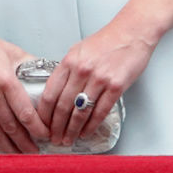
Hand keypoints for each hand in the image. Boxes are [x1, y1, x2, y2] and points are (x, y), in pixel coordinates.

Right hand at [0, 16, 49, 153]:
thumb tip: (46, 75)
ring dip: (10, 148)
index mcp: (4, 79)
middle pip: (12, 128)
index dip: (38, 129)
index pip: (25, 113)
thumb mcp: (10, 50)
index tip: (45, 135)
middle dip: (27, 144)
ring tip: (20, 154)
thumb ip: (29, 64)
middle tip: (35, 151)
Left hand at [37, 20, 154, 145]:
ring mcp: (99, 79)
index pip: (50, 91)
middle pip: (63, 105)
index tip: (42, 122)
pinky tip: (86, 132)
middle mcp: (81, 70)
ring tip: (68, 139)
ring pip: (80, 112)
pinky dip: (91, 126)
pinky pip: (100, 112)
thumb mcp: (79, 50)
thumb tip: (58, 89)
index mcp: (69, 60)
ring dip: (72, 129)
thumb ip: (68, 69)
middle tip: (54, 137)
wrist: (131, 34)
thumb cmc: (106, 41)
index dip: (44, 112)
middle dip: (56, 126)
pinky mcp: (115, 87)